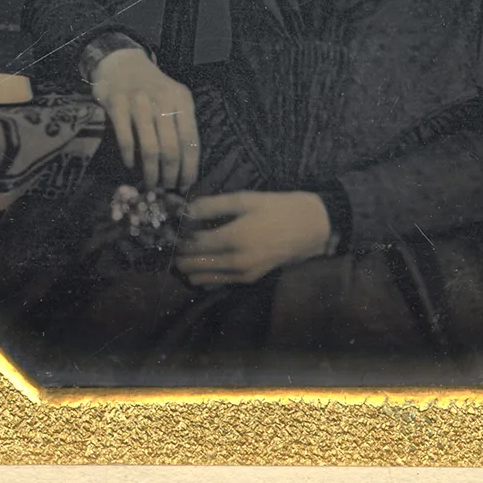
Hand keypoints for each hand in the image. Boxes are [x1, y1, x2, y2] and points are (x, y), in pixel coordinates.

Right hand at [90, 48, 198, 190]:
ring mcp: (139, 102)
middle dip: (171, 174)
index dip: (190, 166)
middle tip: (167, 188)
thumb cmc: (152, 87)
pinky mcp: (117, 104)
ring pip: (150, 148)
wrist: (122, 63)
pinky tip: (130, 165)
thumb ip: (180, 124)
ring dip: (151, 172)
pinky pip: (126, 139)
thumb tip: (186, 165)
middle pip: (171, 148)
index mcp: (182, 100)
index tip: (186, 185)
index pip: (191, 140)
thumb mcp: (173, 98)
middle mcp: (163, 100)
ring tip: (150, 183)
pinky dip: (129, 157)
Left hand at [175, 191, 330, 285]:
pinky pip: (216, 283)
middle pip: (192, 264)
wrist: (310, 227)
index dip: (178, 235)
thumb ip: (213, 205)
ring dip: (189, 266)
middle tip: (176, 238)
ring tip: (187, 249)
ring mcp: (242, 274)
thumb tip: (185, 209)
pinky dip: (204, 275)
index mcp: (233, 238)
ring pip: (201, 278)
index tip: (172, 226)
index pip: (192, 243)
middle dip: (179, 253)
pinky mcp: (249, 280)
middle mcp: (235, 262)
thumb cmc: (277, 208)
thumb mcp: (246, 199)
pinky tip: (202, 262)